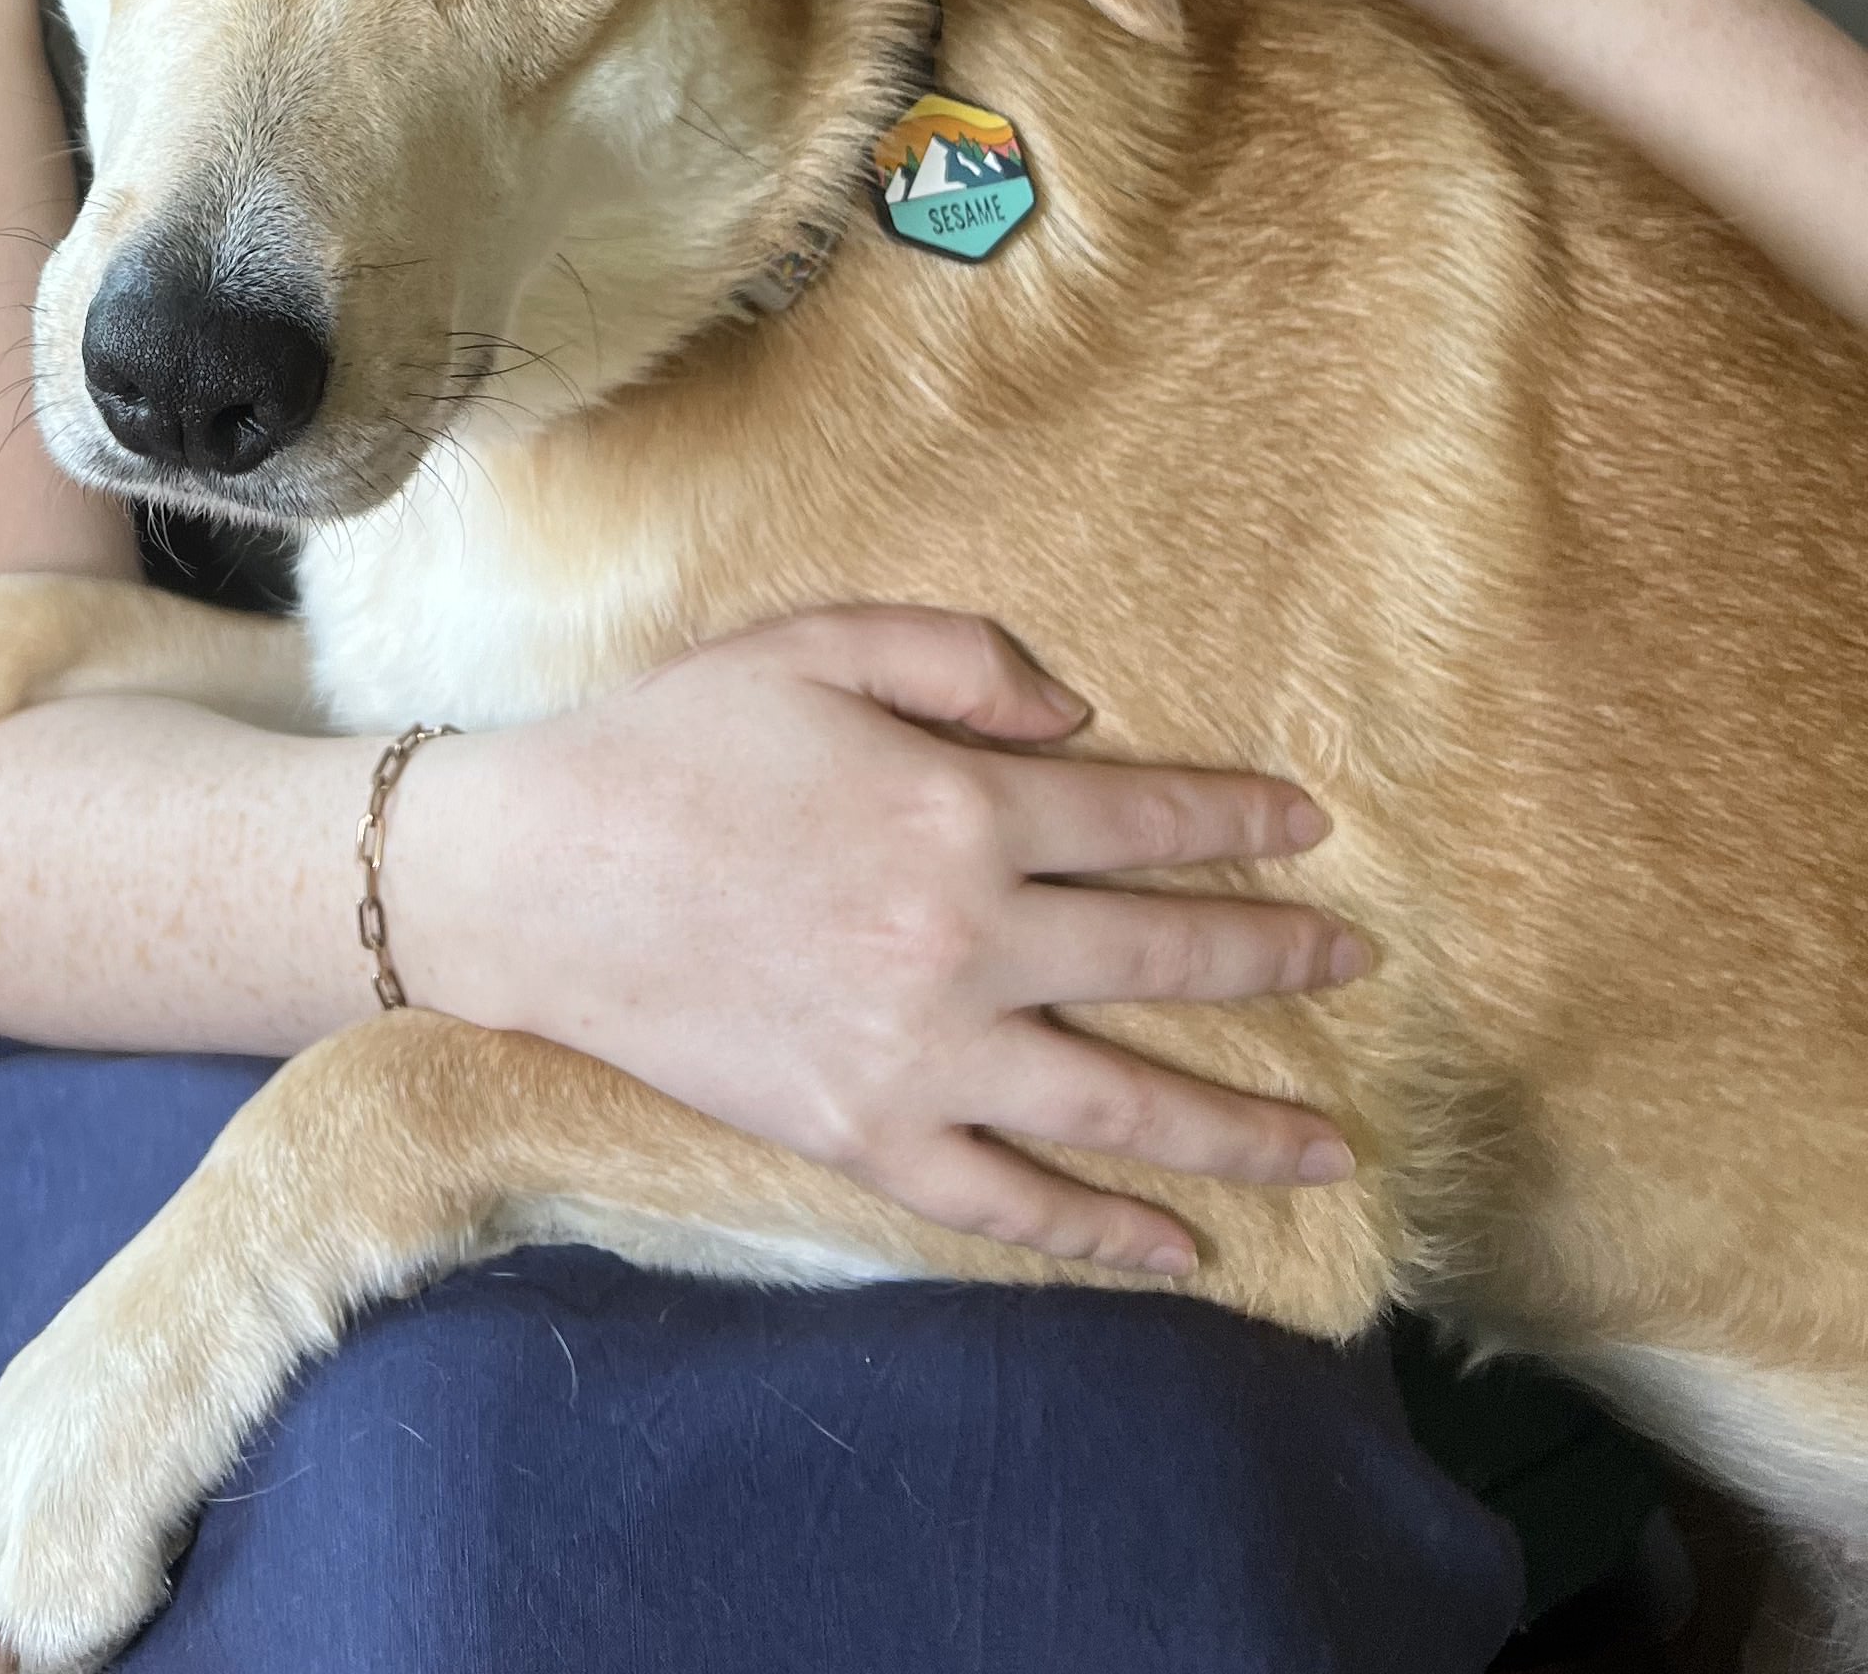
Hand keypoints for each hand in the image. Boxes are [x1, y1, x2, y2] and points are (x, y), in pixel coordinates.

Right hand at [403, 605, 1365, 1276]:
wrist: (536, 877)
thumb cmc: (671, 741)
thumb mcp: (811, 644)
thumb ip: (956, 656)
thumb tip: (1078, 719)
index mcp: (958, 813)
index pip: (1144, 822)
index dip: (1240, 824)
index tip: (1312, 831)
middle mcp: (964, 945)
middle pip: (1164, 958)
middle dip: (1277, 959)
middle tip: (1355, 964)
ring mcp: (920, 1059)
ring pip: (1123, 1104)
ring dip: (1243, 1128)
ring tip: (1330, 1149)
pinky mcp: (864, 1137)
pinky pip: (1012, 1204)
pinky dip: (1105, 1235)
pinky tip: (1180, 1248)